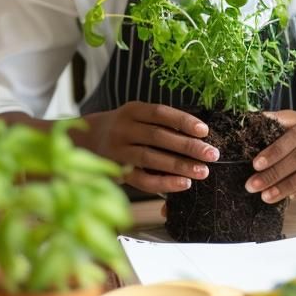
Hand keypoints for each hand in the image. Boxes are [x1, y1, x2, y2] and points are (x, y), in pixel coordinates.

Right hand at [83, 102, 218, 194]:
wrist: (84, 139)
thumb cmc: (122, 128)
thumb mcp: (136, 116)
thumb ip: (160, 123)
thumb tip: (198, 135)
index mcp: (132, 111)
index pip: (161, 113)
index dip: (183, 121)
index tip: (205, 131)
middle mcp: (123, 129)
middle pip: (159, 137)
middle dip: (188, 146)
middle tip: (212, 154)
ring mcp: (118, 151)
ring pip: (151, 158)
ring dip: (180, 166)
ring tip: (203, 171)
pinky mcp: (116, 171)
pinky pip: (142, 179)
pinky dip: (164, 183)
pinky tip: (184, 184)